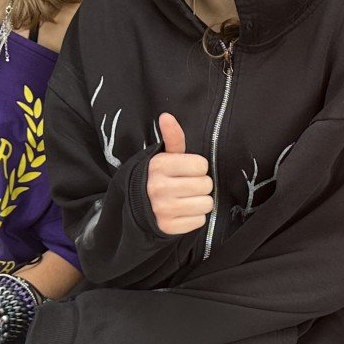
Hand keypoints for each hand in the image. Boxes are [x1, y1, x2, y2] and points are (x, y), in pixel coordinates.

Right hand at [147, 112, 213, 235]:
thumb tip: (167, 116)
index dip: (197, 168)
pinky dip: (194, 217)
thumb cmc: (157, 178)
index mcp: (159, 166)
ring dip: (199, 202)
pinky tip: (182, 212)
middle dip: (200, 185)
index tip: (185, 171)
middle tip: (186, 186)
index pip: (201, 165)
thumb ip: (172, 137)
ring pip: (206, 203)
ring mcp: (163, 209)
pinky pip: (199, 220)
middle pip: (206, 185)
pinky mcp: (168, 227)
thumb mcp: (163, 156)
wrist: (137, 208)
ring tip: (185, 199)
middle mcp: (159, 187)